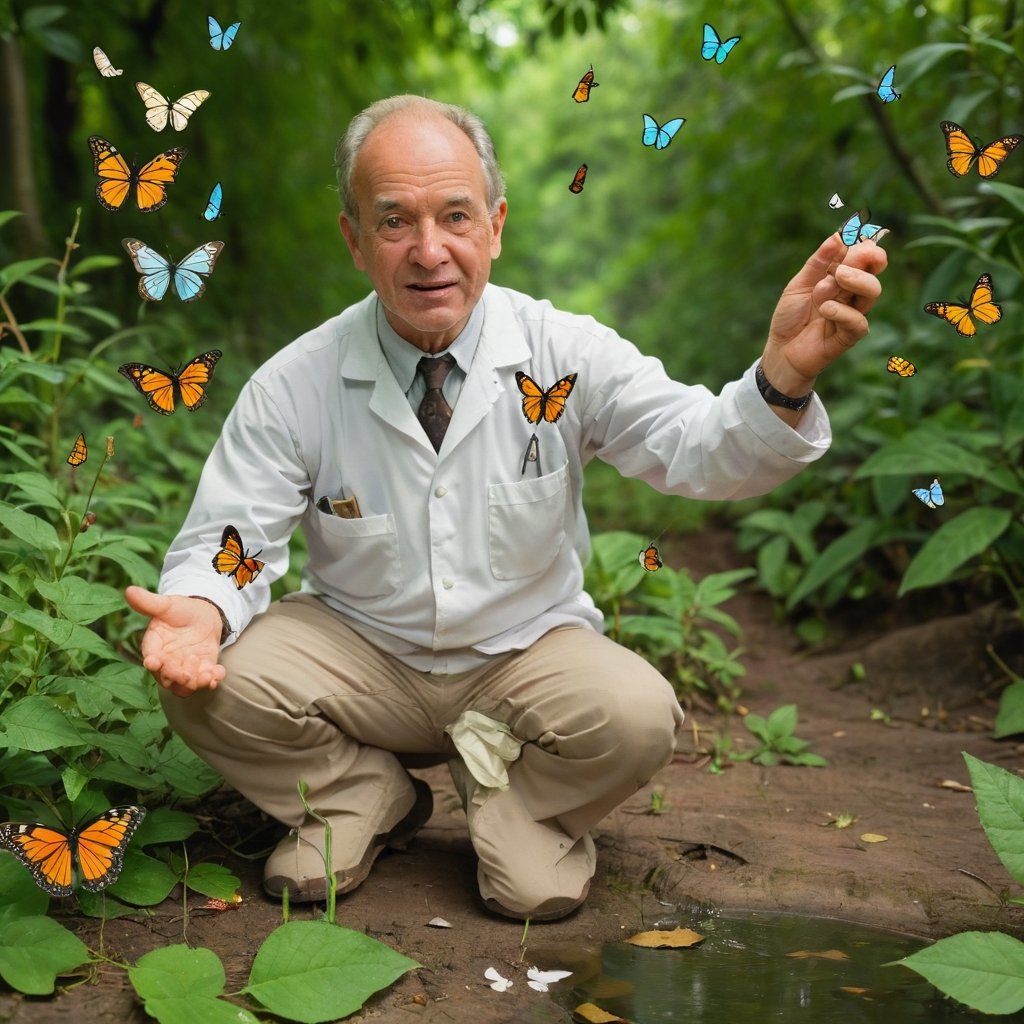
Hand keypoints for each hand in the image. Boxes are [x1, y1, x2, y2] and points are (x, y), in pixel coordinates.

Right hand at [125, 585, 226, 696]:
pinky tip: (219, 673)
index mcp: (154, 648)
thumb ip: (149, 602)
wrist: (203, 615)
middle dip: (176, 677)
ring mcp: (185, 668)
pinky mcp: (202, 669)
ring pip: (185, 684)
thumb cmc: (179, 610)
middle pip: (167, 677)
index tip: (154, 662)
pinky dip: (212, 679)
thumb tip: (129, 590)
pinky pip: (205, 679)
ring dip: (195, 683)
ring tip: (207, 676)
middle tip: (187, 675)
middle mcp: (167, 662)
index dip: (152, 662)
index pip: (150, 658)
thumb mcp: (166, 605)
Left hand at [760, 233, 887, 399]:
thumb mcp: (799, 284)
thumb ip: (818, 263)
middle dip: (862, 260)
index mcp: (841, 277)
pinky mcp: (849, 335)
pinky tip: (825, 310)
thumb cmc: (790, 316)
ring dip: (855, 281)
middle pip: (872, 270)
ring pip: (872, 292)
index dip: (865, 246)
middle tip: (841, 263)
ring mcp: (852, 313)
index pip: (863, 256)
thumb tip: (837, 236)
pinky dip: (842, 312)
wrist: (780, 350)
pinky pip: (858, 321)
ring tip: (832, 281)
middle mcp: (851, 293)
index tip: (857, 237)